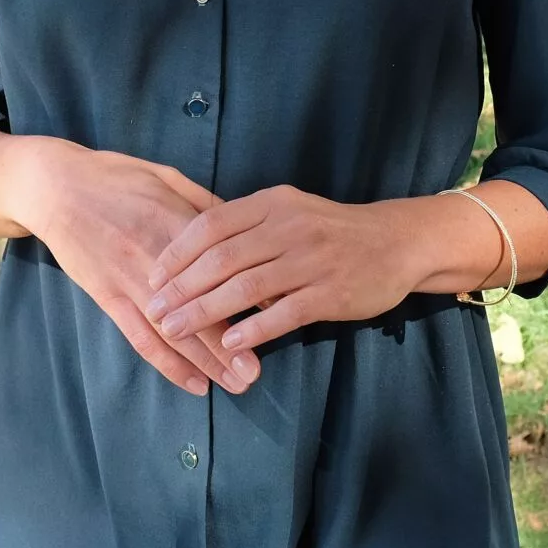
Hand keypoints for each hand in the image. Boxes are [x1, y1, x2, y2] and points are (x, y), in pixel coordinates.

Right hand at [14, 140, 263, 397]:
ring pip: (174, 332)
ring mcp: (129, 282)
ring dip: (206, 362)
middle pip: (200, 309)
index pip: (222, 267)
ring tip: (235, 384)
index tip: (281, 313)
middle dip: (231, 344)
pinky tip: (193, 383)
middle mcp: (155, 260)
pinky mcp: (107, 297)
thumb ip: (205, 206)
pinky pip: (140, 338)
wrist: (58, 187)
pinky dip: (167, 364)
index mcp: (176, 225)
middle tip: (258, 371)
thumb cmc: (117, 176)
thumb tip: (243, 230)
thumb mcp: (167, 177)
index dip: (251, 293)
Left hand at [142, 185, 428, 352]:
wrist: (394, 242)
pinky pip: (284, 313)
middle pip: (222, 259)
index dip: (178, 253)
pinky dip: (253, 329)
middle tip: (155, 311)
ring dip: (205, 312)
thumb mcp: (288, 211)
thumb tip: (191, 247)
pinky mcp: (330, 293)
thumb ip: (246, 226)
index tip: (153, 277)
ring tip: (177, 330)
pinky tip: (229, 344)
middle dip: (182, 288)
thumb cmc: (330, 229)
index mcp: (272, 204)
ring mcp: (310, 261)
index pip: (211, 225)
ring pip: (246, 288)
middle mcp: (288, 228)